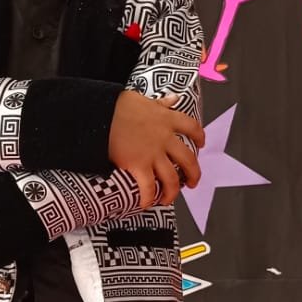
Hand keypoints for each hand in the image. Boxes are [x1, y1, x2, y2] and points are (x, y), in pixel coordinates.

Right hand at [108, 90, 204, 207]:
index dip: (199, 137)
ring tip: (168, 199)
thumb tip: (174, 99)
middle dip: (194, 174)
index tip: (201, 143)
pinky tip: (145, 203)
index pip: (192, 127)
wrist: (100, 113)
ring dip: (172, 191)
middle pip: (188, 160)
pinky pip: (148, 187)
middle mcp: (165, 138)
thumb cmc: (118, 105)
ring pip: (172, 178)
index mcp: (167, 119)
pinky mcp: (138, 165)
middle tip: (192, 182)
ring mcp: (153, 154)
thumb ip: (161, 103)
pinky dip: (148, 197)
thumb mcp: (144, 100)